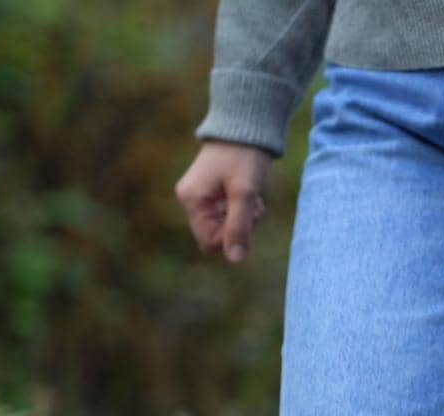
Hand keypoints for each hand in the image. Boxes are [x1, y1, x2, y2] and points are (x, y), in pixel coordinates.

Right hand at [174, 140, 270, 263]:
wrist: (246, 126)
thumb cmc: (244, 158)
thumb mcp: (245, 194)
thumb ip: (239, 227)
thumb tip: (235, 260)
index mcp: (191, 199)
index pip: (209, 243)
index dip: (232, 238)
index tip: (248, 217)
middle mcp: (190, 199)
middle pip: (217, 235)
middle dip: (239, 226)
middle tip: (252, 205)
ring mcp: (200, 195)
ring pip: (225, 225)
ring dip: (244, 217)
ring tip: (252, 196)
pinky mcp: (212, 191)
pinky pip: (228, 213)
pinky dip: (243, 208)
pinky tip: (249, 192)